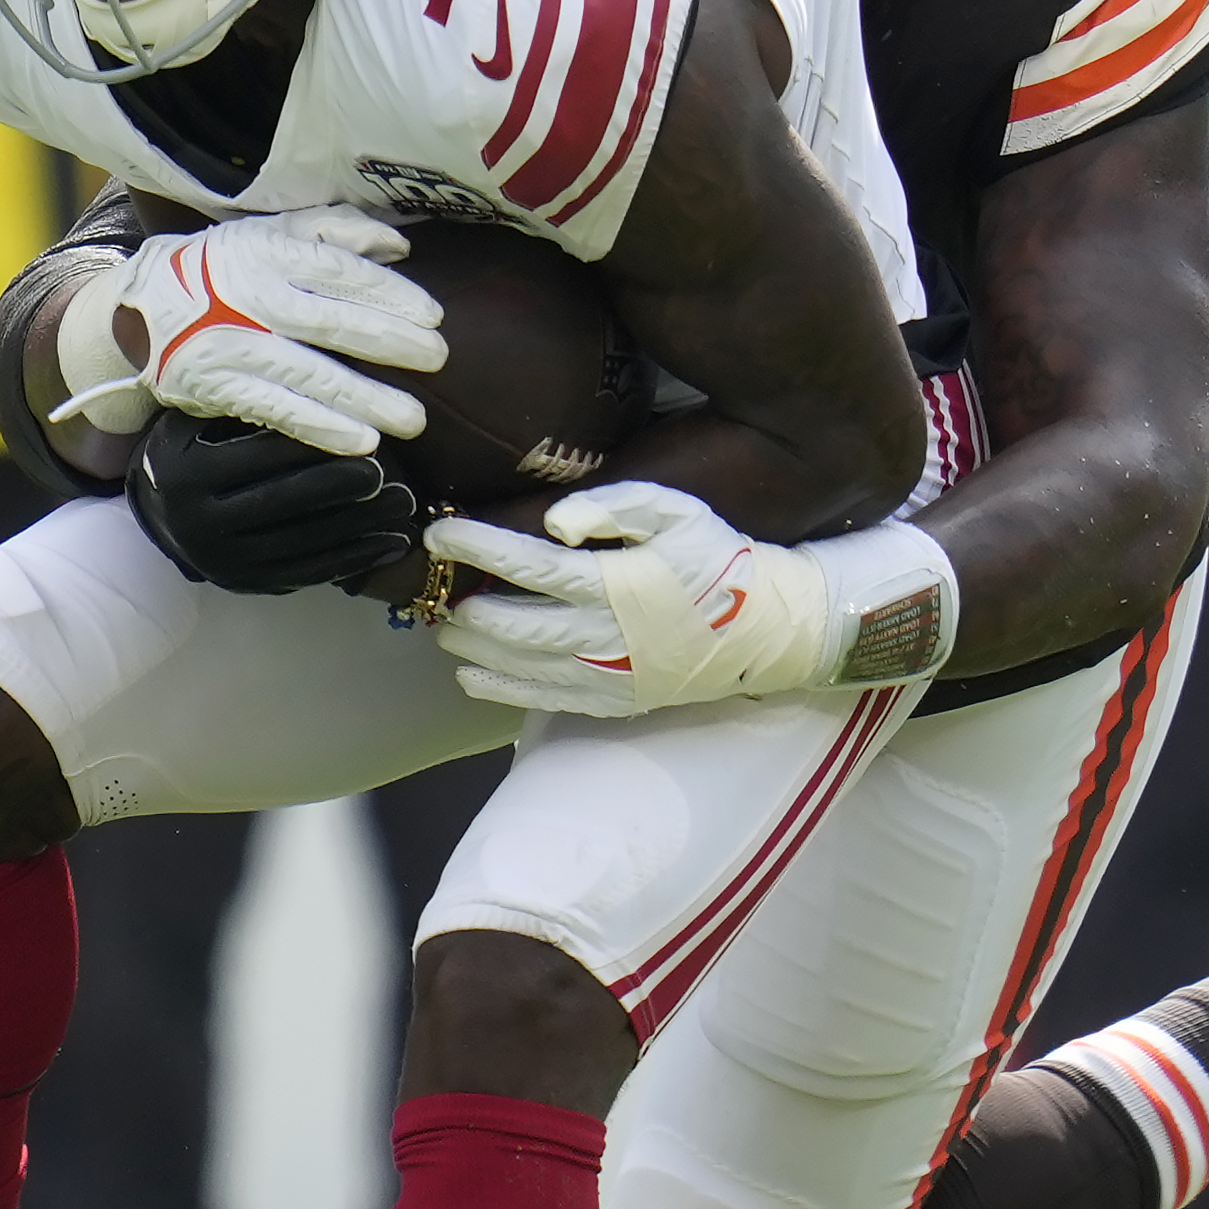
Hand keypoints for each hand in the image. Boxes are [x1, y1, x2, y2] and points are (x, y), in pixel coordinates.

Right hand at [58, 207, 443, 456]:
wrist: (136, 311)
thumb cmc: (221, 269)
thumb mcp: (268, 234)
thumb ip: (333, 231)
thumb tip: (400, 244)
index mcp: (266, 252)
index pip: (338, 271)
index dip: (389, 292)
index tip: (432, 314)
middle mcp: (249, 298)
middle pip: (332, 322)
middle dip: (391, 341)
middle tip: (438, 358)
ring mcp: (231, 345)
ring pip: (309, 373)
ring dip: (366, 398)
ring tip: (414, 418)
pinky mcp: (218, 388)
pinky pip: (276, 411)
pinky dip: (320, 427)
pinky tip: (361, 441)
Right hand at [127, 413, 426, 596]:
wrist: (161, 505)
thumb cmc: (196, 443)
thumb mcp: (202, 415)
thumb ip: (250, 402)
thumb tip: (325, 377)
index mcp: (186, 470)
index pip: (261, 456)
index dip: (317, 444)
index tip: (367, 433)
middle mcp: (197, 521)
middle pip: (284, 502)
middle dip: (342, 487)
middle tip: (390, 473)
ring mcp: (223, 560)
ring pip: (304, 542)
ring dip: (362, 526)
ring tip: (405, 504)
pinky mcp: (248, 584)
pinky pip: (310, 573)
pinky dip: (357, 559)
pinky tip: (394, 542)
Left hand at [427, 479, 955, 719]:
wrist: (773, 629)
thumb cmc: (720, 558)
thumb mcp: (679, 511)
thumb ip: (616, 506)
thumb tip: (553, 522)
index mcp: (614, 583)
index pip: (524, 563)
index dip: (475, 547)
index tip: (440, 532)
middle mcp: (604, 637)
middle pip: (509, 623)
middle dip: (462, 603)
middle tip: (435, 583)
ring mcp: (608, 677)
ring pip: (517, 668)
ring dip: (473, 649)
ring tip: (448, 625)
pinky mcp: (616, 702)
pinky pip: (542, 701)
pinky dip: (499, 689)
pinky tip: (473, 674)